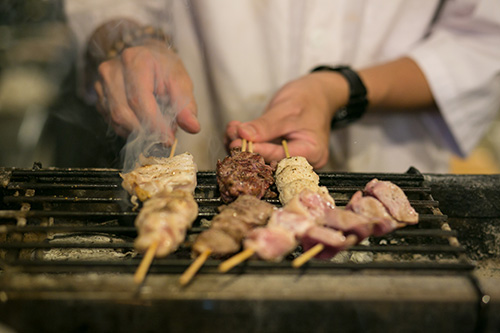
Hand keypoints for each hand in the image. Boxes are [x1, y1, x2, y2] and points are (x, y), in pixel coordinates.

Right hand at [94, 40, 199, 142]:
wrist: (147, 56)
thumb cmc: (164, 69)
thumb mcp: (181, 82)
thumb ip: (186, 105)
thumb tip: (193, 127)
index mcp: (135, 60)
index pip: (139, 100)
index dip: (154, 124)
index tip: (168, 140)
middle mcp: (112, 69)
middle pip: (123, 112)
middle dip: (144, 132)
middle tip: (163, 141)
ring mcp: (102, 82)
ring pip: (115, 118)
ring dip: (136, 132)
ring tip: (155, 132)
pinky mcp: (99, 94)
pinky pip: (110, 119)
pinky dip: (128, 129)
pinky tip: (142, 126)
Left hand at [225, 72, 348, 168]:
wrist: (316, 93)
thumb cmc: (308, 98)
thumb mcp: (287, 108)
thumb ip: (266, 125)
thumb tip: (244, 135)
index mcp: (313, 152)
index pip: (281, 156)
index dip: (258, 151)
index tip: (238, 144)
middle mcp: (301, 160)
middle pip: (270, 161)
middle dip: (248, 148)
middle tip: (232, 135)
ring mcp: (289, 157)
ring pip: (262, 157)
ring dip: (243, 145)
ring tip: (232, 130)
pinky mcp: (278, 152)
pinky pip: (260, 151)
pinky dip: (247, 142)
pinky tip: (236, 131)